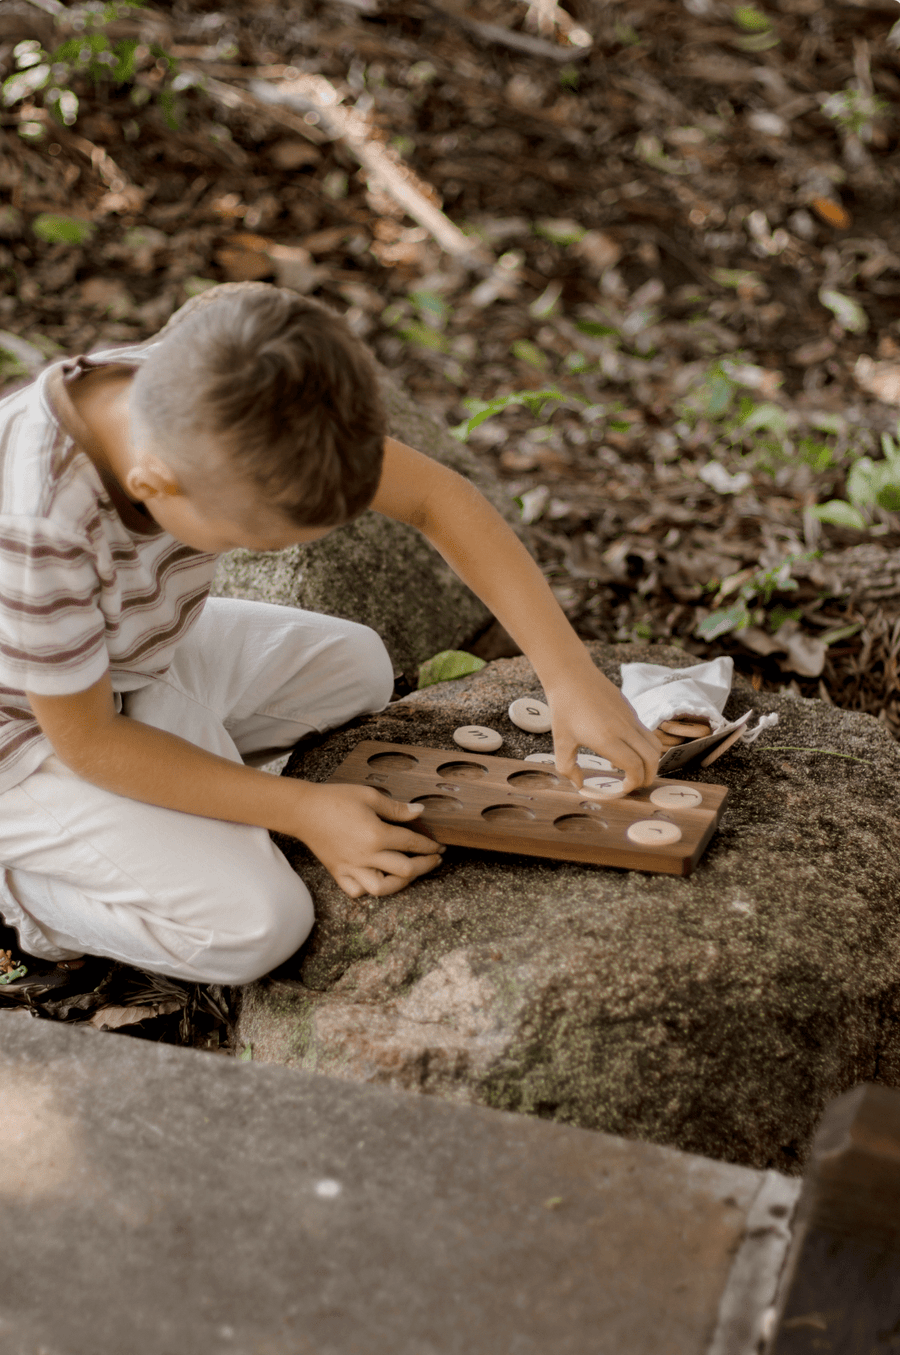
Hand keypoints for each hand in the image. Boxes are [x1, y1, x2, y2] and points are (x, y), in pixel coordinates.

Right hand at [294, 783, 444, 897]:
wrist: (303, 809)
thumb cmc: (335, 799)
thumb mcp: (369, 796)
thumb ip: (396, 808)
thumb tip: (419, 813)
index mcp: (376, 835)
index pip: (412, 843)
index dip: (430, 845)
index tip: (439, 846)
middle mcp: (366, 856)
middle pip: (405, 870)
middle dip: (425, 866)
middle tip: (434, 860)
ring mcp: (351, 867)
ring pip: (382, 889)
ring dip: (401, 883)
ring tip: (409, 874)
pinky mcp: (338, 872)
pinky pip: (357, 891)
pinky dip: (369, 890)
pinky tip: (377, 879)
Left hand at [546, 666, 659, 794]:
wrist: (571, 674)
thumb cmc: (564, 708)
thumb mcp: (560, 741)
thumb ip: (568, 767)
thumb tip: (579, 784)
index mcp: (607, 739)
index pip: (634, 767)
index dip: (633, 783)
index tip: (623, 789)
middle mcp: (624, 729)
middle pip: (652, 758)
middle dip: (649, 776)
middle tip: (636, 785)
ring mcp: (630, 718)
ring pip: (654, 744)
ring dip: (651, 761)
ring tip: (637, 770)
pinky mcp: (630, 709)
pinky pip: (646, 732)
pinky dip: (644, 746)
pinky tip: (626, 749)